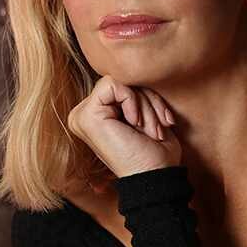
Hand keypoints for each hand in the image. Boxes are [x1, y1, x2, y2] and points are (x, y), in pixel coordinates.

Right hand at [68, 76, 182, 187]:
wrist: (155, 177)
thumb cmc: (156, 154)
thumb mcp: (148, 115)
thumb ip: (136, 93)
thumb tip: (139, 68)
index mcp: (96, 116)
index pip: (123, 85)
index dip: (148, 99)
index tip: (164, 123)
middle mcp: (83, 115)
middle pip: (121, 81)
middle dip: (149, 100)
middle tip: (158, 130)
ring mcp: (82, 116)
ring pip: (120, 82)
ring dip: (146, 104)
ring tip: (152, 131)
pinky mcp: (86, 116)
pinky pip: (113, 84)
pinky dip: (133, 101)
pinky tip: (136, 124)